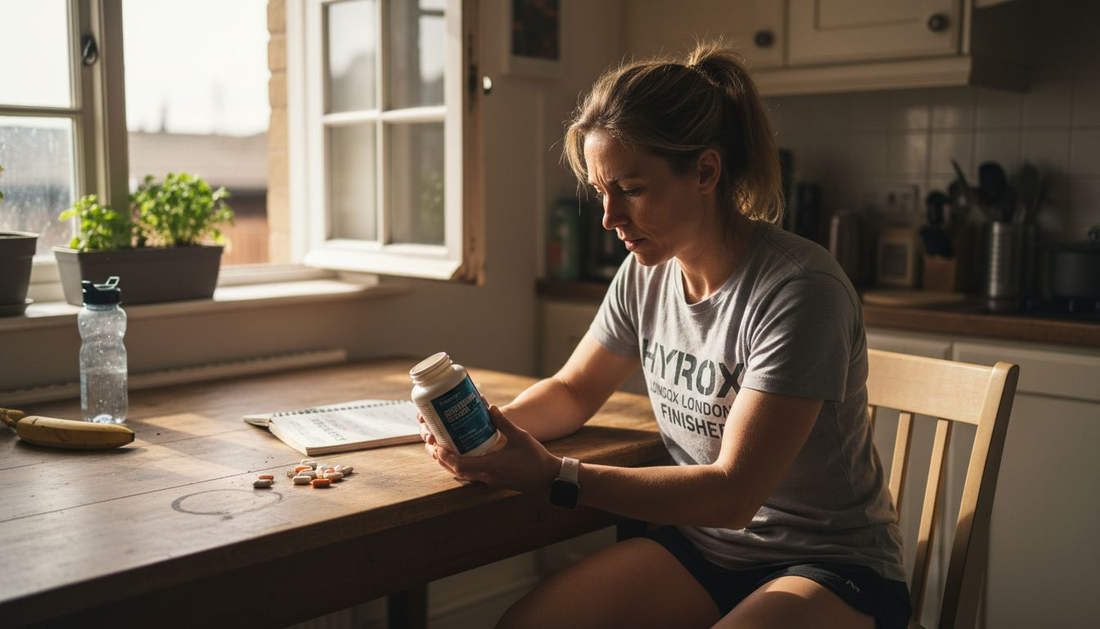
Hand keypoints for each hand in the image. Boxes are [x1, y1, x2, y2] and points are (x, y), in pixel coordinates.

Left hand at [420, 404, 560, 494]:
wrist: (548, 478)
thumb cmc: (535, 457)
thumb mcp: (520, 436)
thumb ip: (503, 422)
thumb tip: (489, 406)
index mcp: (491, 465)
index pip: (460, 464)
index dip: (445, 456)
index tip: (436, 444)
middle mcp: (486, 475)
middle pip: (455, 471)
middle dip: (440, 458)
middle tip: (431, 443)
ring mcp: (489, 480)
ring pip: (461, 474)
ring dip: (448, 463)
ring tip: (438, 449)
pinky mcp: (492, 480)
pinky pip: (470, 474)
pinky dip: (460, 466)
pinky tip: (458, 456)